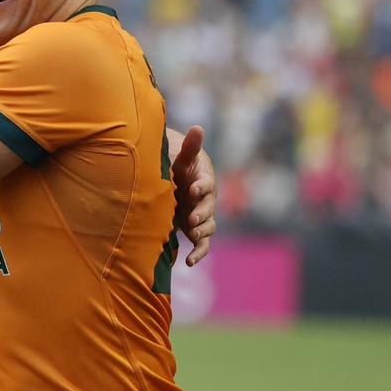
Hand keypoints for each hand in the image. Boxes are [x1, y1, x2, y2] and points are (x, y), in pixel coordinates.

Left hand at [171, 125, 215, 266]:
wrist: (183, 183)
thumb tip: (198, 127)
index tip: (193, 188)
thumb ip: (191, 146)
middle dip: (201, 214)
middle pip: (208, 209)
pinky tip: (188, 263)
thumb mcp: (183, 158)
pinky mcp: (196, 231)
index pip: (205, 184)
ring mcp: (202, 217)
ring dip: (200, 233)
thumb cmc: (182, 169)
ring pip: (207, 228)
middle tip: (191, 219)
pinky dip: (197, 254)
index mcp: (204, 181)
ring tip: (191, 236)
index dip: (201, 186)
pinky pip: (201, 245)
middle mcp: (206, 201)